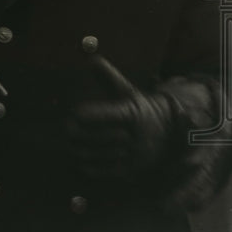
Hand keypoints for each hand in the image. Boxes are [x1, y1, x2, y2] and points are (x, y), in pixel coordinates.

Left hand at [66, 56, 174, 178]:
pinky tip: (75, 160)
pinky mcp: (130, 172)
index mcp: (134, 114)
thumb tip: (92, 59)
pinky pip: (105, 172)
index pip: (114, 114)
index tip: (75, 112)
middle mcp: (136, 136)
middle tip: (64, 129)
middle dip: (81, 133)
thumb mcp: (126, 91)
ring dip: (81, 150)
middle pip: (103, 136)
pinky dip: (87, 167)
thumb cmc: (136, 108)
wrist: (166, 135)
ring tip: (67, 143)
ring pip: (101, 155)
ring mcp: (134, 156)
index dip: (94, 114)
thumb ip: (108, 77)